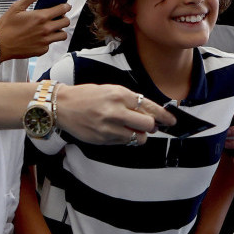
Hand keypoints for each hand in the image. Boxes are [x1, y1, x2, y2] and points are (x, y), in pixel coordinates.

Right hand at [0, 0, 70, 61]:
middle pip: (66, 22)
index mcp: (40, 17)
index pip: (62, 9)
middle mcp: (45, 29)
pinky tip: (40, 37)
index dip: (66, 6)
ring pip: (62, 35)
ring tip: (51, 28)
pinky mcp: (42, 50)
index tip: (65, 6)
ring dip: (59, 30)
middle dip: (64, 18)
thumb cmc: (6, 27)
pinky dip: (48, 41)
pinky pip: (51, 44)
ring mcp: (45, 41)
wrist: (0, 45)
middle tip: (58, 17)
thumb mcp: (16, 8)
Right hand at [56, 84, 175, 144]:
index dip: (164, 116)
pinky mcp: (103, 139)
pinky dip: (125, 139)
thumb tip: (149, 113)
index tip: (171, 121)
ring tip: (130, 129)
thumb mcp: (110, 90)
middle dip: (152, 126)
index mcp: (119, 94)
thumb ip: (129, 100)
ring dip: (139, 135)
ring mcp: (109, 127)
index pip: (149, 107)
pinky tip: (116, 131)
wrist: (62, 106)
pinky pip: (123, 143)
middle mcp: (115, 111)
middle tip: (149, 125)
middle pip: (148, 125)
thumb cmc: (86, 96)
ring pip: (137, 138)